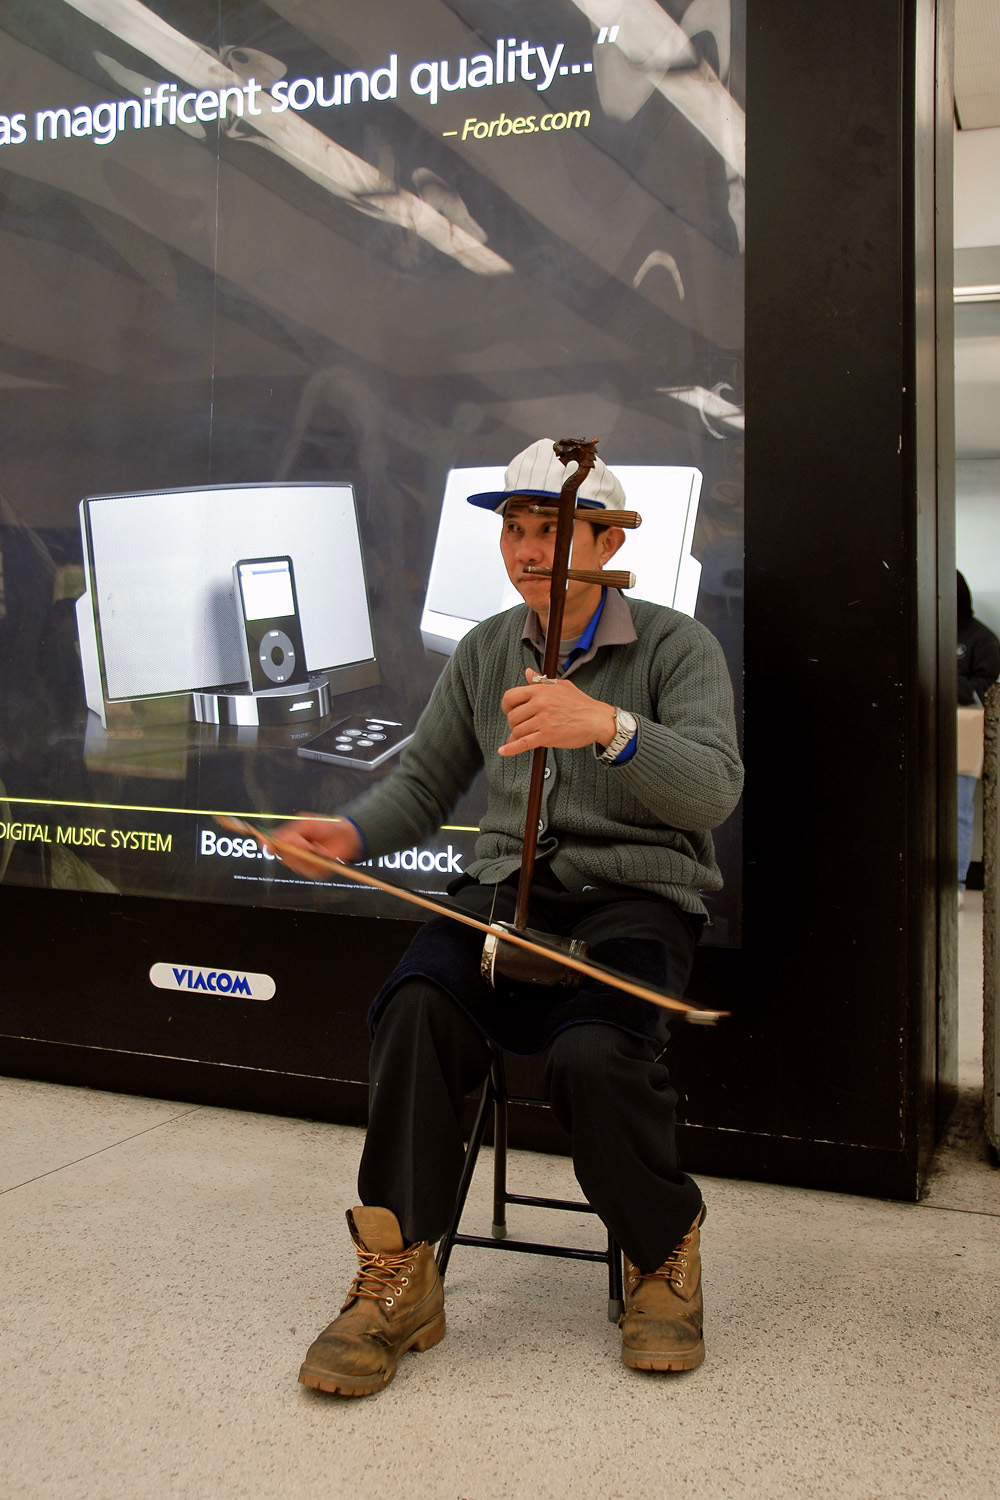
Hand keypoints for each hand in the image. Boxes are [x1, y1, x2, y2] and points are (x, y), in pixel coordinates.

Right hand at [262, 815, 362, 877]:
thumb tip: (272, 837)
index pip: (272, 845)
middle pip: (283, 857)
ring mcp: (303, 864)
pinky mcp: (315, 872)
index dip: (268, 844)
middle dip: (294, 849)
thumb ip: (289, 831)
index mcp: (288, 841)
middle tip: (305, 842)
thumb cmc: (325, 826)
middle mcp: (293, 854)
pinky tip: (323, 853)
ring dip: (308, 854)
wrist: (345, 835)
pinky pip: (310, 870)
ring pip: (296, 865)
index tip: (267, 844)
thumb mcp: (306, 823)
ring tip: (317, 846)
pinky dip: (318, 860)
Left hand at [498, 669, 616, 757]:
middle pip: (512, 716)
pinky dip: (511, 748)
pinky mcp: (547, 736)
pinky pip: (523, 743)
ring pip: (517, 730)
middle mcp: (540, 704)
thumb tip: (528, 673)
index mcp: (541, 690)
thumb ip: (542, 680)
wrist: (597, 720)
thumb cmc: (581, 703)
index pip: (510, 696)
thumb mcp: (561, 686)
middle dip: (514, 724)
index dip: (506, 706)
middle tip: (522, 726)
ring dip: (517, 736)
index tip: (509, 711)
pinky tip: (504, 750)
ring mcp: (543, 720)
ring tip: (525, 736)